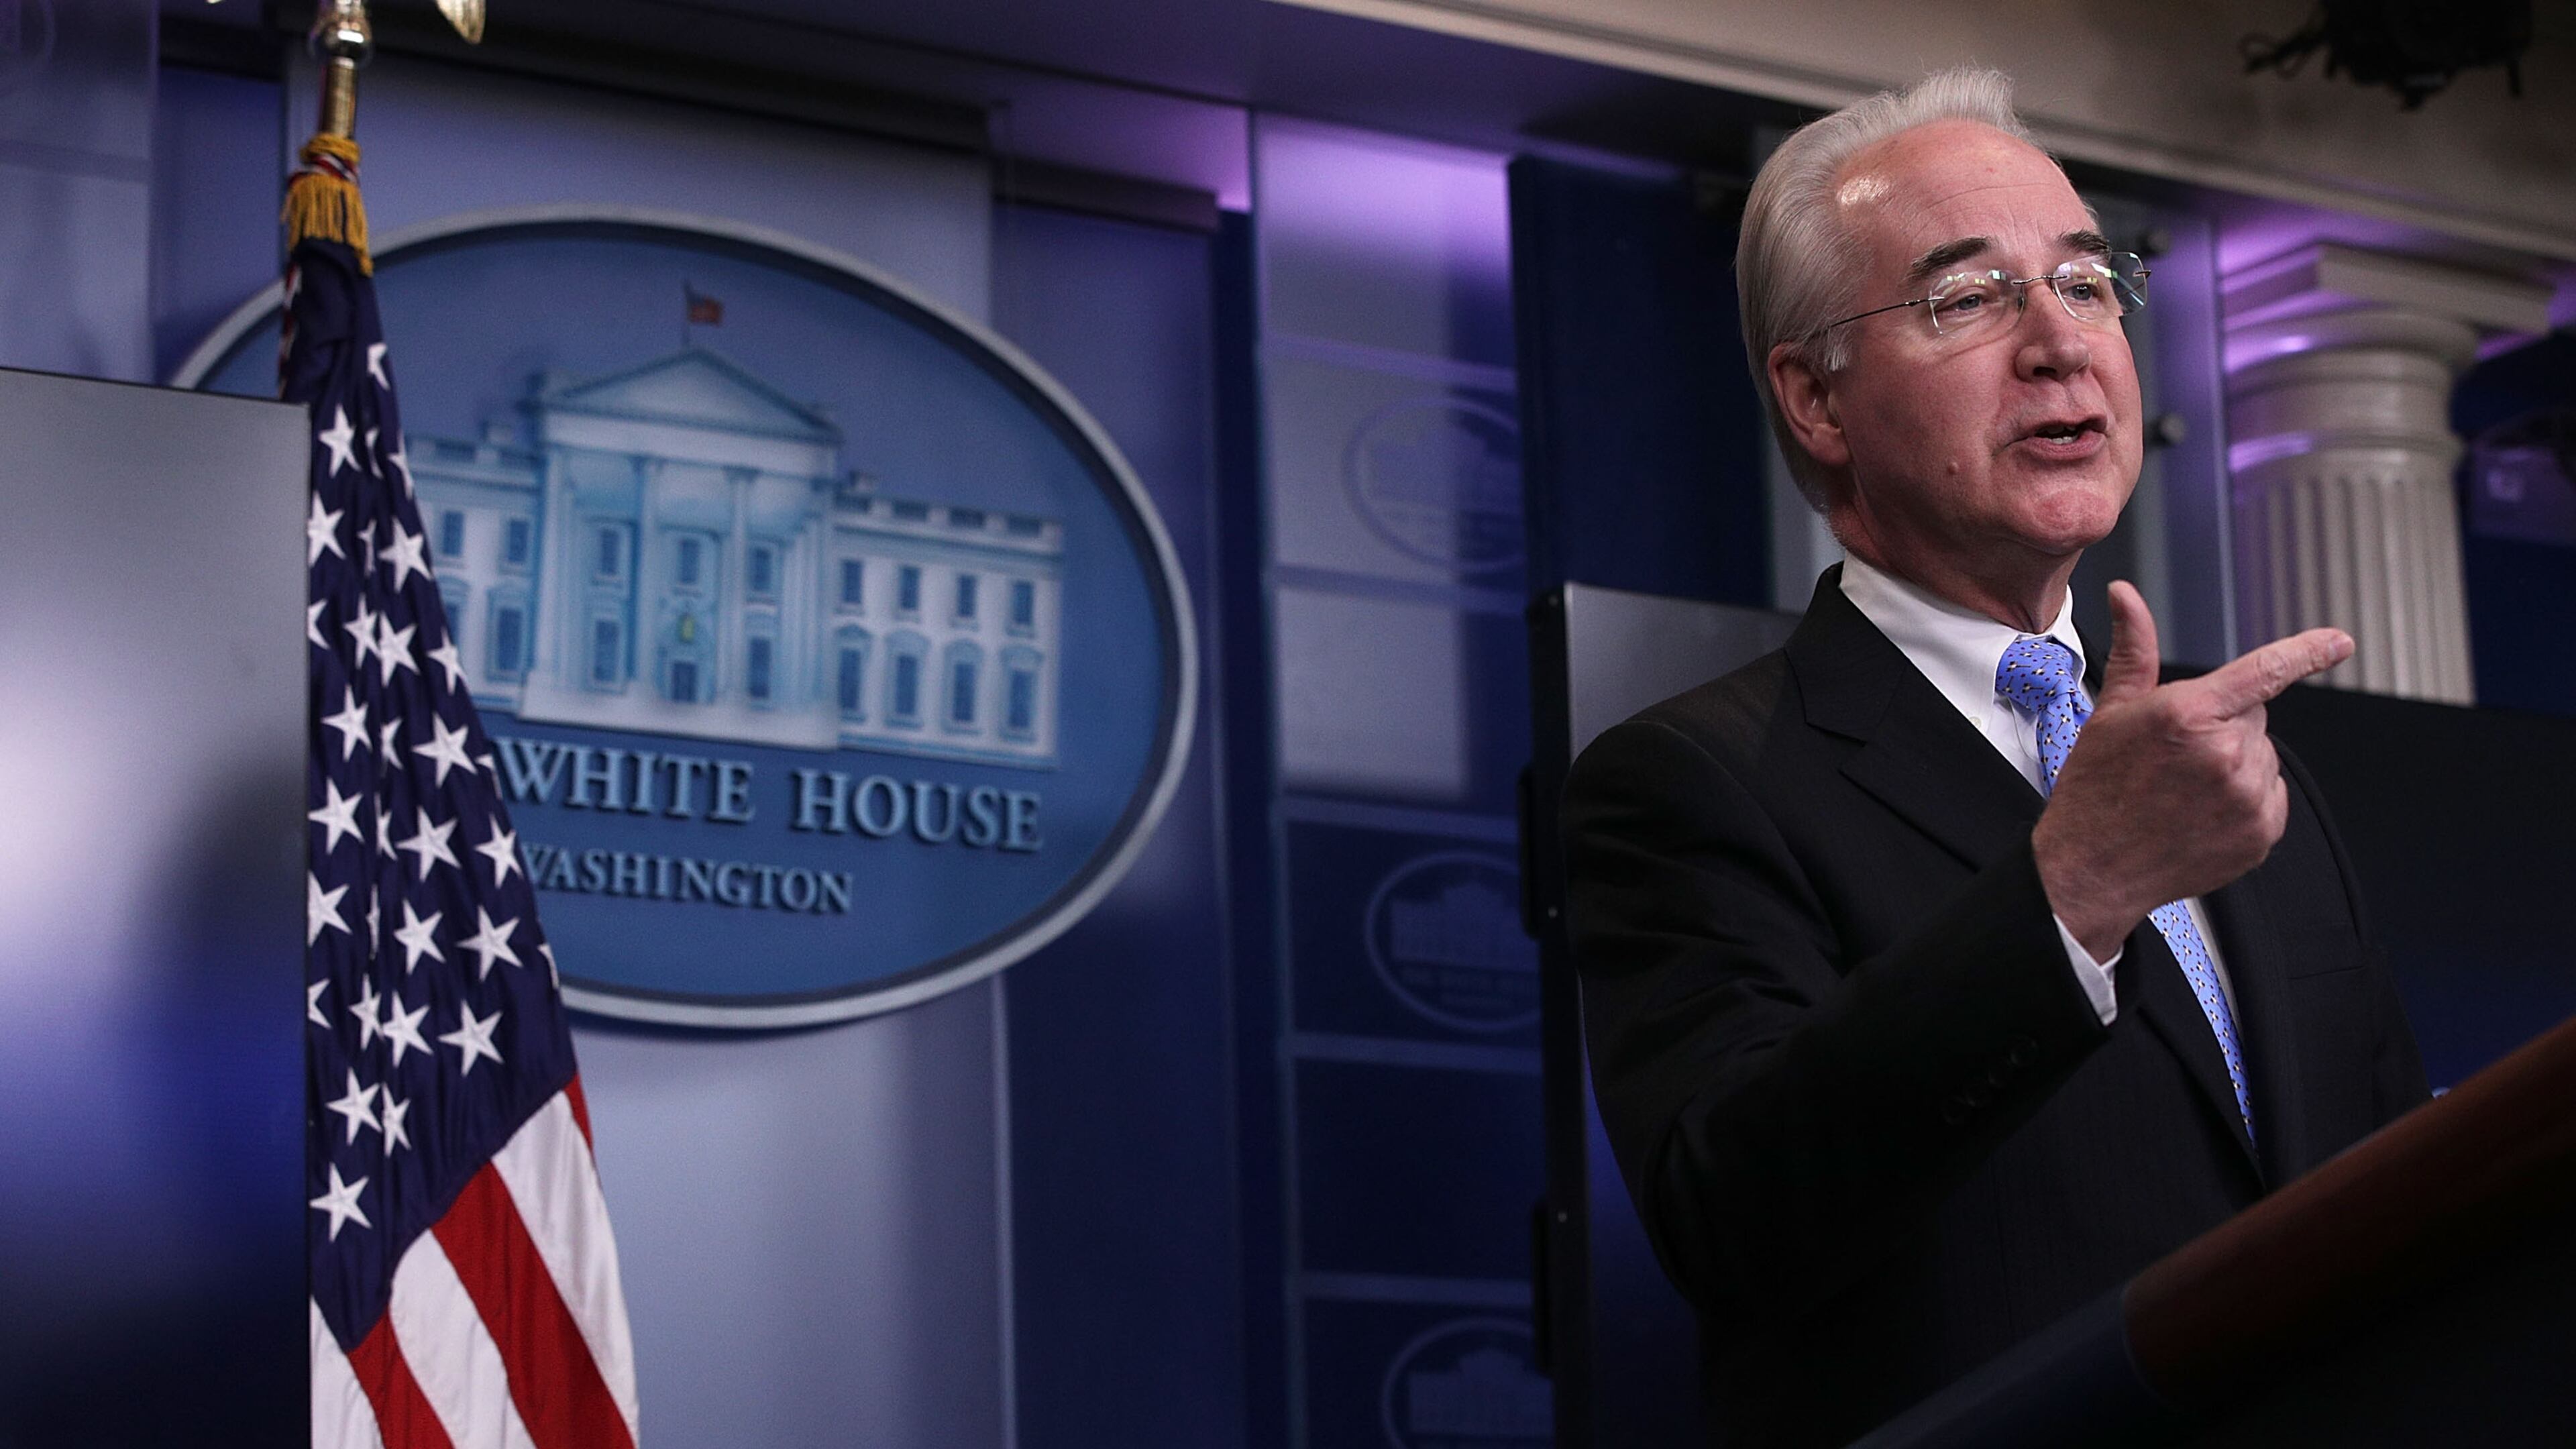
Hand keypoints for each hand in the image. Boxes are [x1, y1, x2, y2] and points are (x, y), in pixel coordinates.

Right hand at [2033, 582, 2352, 961]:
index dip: (2307, 652)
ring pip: (2262, 756)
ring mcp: (2246, 797)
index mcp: (2187, 715)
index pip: (2263, 672)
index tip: (2339, 641)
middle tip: (2176, 754)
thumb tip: (2126, 597)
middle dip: (2224, 723)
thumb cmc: (2095, 790)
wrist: (2091, 868)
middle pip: (2254, 716)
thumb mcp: (2111, 712)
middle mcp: (2224, 754)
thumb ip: (2134, 648)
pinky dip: (2245, 799)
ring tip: (2185, 788)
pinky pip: (2271, 795)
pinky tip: (2203, 811)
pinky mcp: (2260, 833)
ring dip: (2235, 762)